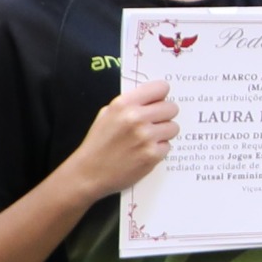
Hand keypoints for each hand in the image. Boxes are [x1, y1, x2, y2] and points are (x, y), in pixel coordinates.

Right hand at [66, 81, 179, 199]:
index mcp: (123, 105)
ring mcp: (146, 137)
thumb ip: (130, 104)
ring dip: (163, 134)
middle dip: (164, 116)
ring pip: (173, 127)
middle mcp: (136, 118)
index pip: (160, 88)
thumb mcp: (106, 115)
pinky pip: (168, 146)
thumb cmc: (97, 144)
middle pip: (171, 108)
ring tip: (146, 140)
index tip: (158, 102)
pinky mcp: (153, 155)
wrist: (88, 173)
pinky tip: (143, 153)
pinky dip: (158, 150)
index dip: (161, 96)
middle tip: (153, 124)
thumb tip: (153, 98)